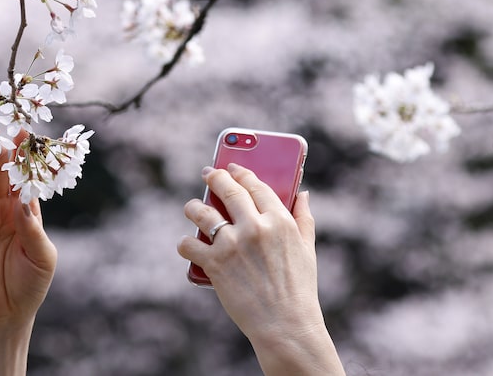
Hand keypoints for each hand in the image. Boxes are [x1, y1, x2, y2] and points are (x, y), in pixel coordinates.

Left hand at [177, 163, 343, 375]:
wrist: (285, 326)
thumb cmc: (299, 289)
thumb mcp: (307, 249)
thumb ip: (303, 218)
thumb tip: (303, 193)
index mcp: (279, 220)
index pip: (256, 186)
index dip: (242, 173)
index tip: (233, 168)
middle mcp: (254, 227)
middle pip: (228, 190)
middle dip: (215, 177)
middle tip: (209, 173)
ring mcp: (232, 244)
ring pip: (202, 212)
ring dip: (193, 206)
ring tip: (192, 206)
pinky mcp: (214, 264)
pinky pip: (189, 245)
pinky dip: (185, 244)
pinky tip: (187, 244)